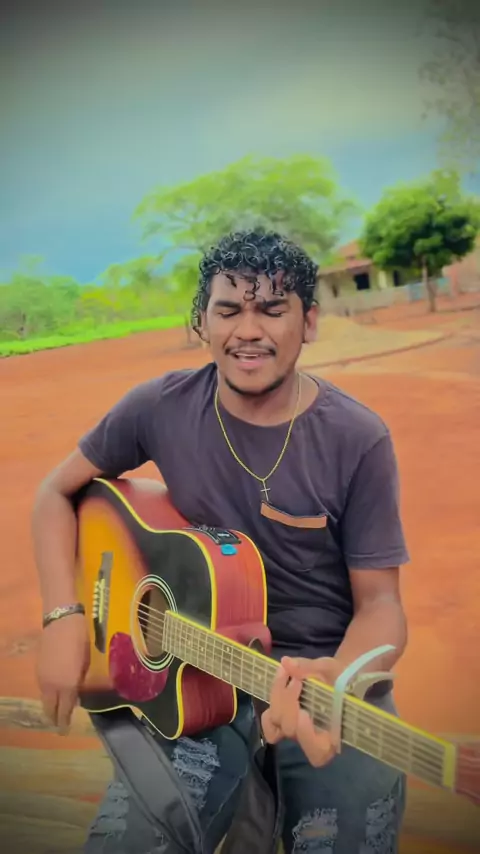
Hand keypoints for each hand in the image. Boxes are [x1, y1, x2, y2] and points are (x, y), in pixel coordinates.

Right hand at [36, 613, 89, 733]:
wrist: (60, 622)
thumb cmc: (79, 640)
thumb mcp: (86, 662)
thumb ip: (80, 681)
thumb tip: (76, 692)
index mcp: (67, 685)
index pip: (65, 710)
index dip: (65, 722)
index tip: (65, 732)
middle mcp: (52, 686)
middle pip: (50, 709)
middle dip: (55, 718)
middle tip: (60, 724)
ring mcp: (42, 678)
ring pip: (45, 699)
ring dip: (51, 705)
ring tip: (58, 709)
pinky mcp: (38, 670)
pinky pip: (42, 688)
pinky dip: (48, 694)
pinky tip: (54, 692)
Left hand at [261, 656, 341, 766]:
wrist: (334, 675)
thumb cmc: (338, 677)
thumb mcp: (330, 669)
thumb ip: (309, 668)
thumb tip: (286, 662)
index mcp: (331, 735)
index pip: (317, 752)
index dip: (306, 736)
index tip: (304, 714)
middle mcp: (311, 739)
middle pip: (290, 730)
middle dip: (289, 703)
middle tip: (298, 680)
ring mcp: (294, 731)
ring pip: (276, 723)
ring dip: (278, 697)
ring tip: (287, 674)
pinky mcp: (282, 721)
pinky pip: (269, 721)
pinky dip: (270, 705)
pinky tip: (279, 682)